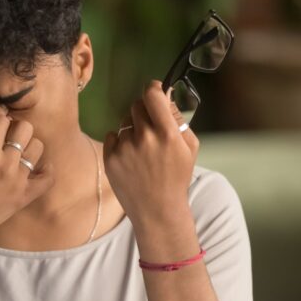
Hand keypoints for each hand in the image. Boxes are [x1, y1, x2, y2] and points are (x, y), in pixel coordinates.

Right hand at [0, 105, 54, 246]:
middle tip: (4, 137)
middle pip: (24, 127)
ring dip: (27, 146)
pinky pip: (48, 177)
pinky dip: (45, 170)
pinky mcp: (27, 196)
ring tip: (16, 153)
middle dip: (14, 127)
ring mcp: (19, 181)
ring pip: (38, 147)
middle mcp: (6, 164)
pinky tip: (34, 168)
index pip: (1, 119)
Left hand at [103, 80, 198, 231]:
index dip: (153, 90)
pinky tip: (130, 157)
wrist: (157, 210)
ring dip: (133, 130)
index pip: (152, 95)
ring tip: (142, 150)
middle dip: (144, 112)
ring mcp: (124, 148)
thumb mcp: (190, 148)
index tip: (155, 93)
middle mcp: (144, 138)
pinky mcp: (110, 158)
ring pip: (125, 123)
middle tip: (151, 127)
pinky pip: (112, 136)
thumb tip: (165, 96)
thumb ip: (178, 119)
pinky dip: (120, 142)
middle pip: (137, 105)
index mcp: (166, 134)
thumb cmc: (177, 177)